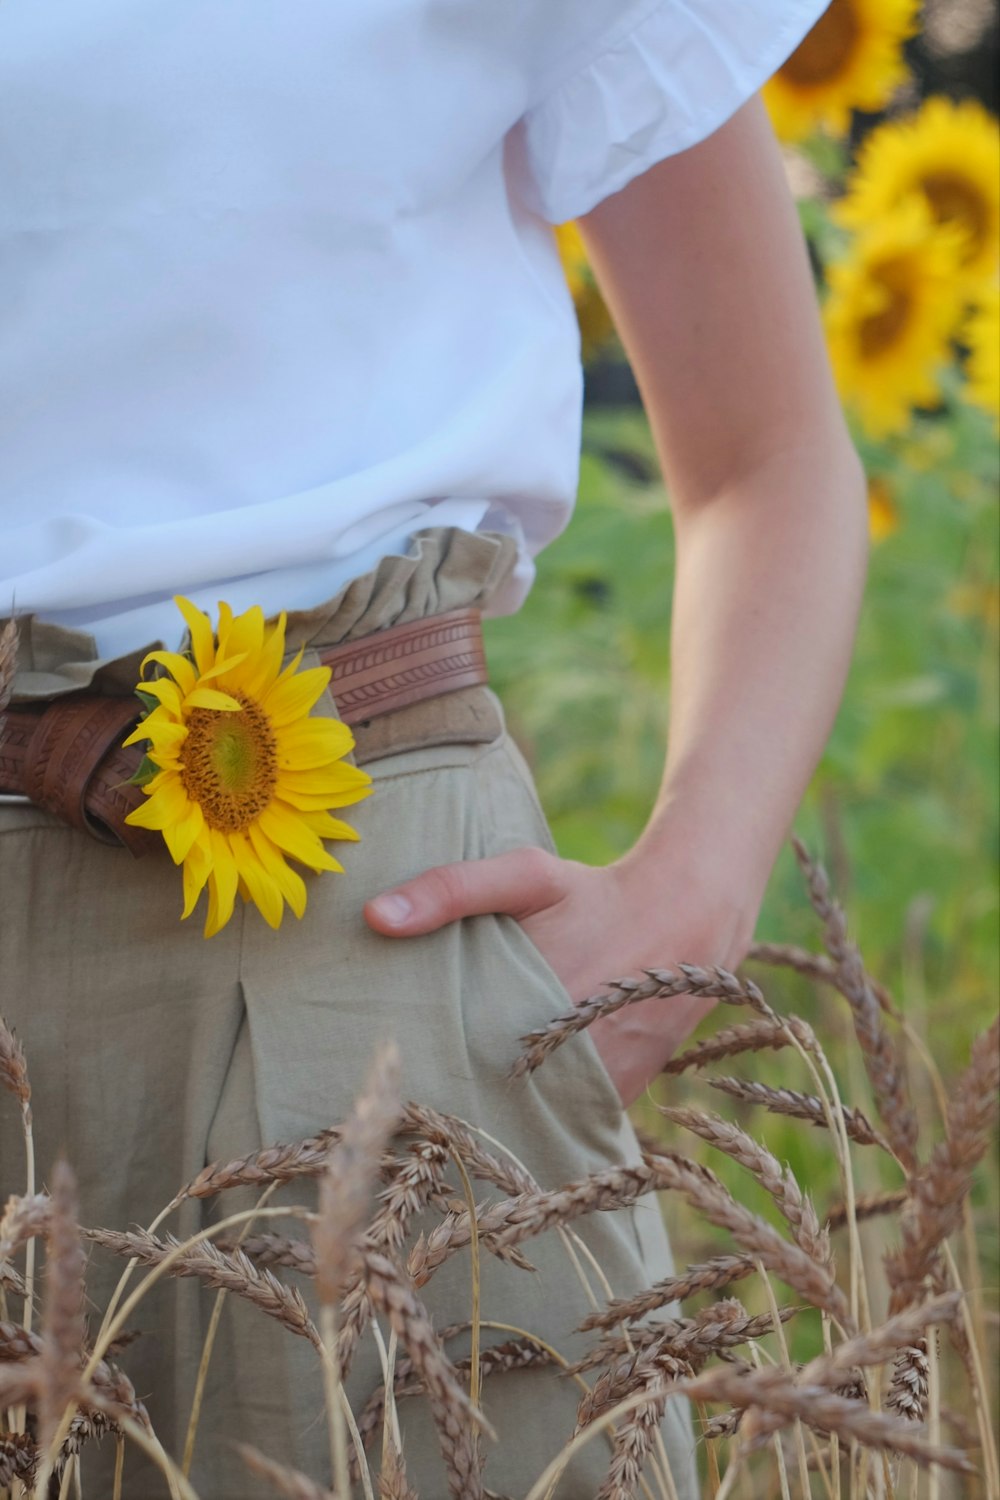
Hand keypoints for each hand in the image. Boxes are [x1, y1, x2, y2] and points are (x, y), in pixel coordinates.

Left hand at [363, 845, 760, 1106]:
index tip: (383, 1082)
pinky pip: (566, 1120)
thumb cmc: (592, 895)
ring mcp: (598, 1086)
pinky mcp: (620, 1095)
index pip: (455, 1070)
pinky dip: (540, 1114)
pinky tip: (508, 1105)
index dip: (420, 1079)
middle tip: (405, 1111)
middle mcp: (567, 1061)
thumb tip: (373, 916)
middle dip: (452, 1103)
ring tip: (447, 1119)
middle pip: (488, 1102)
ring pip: (528, 1118)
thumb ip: (450, 889)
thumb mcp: (524, 875)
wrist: (687, 917)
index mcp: (530, 1012)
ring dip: (496, 1115)